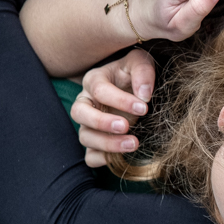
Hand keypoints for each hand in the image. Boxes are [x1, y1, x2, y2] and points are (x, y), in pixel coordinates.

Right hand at [73, 49, 155, 167]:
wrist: (140, 90)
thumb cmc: (137, 75)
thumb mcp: (141, 63)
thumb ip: (143, 72)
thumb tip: (144, 95)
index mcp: (95, 81)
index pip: (99, 90)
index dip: (120, 100)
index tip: (143, 107)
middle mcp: (87, 103)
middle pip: (80, 114)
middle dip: (102, 122)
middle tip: (126, 126)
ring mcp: (89, 124)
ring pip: (85, 137)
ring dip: (107, 143)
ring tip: (134, 144)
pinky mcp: (96, 142)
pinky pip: (90, 156)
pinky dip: (101, 159)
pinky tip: (120, 159)